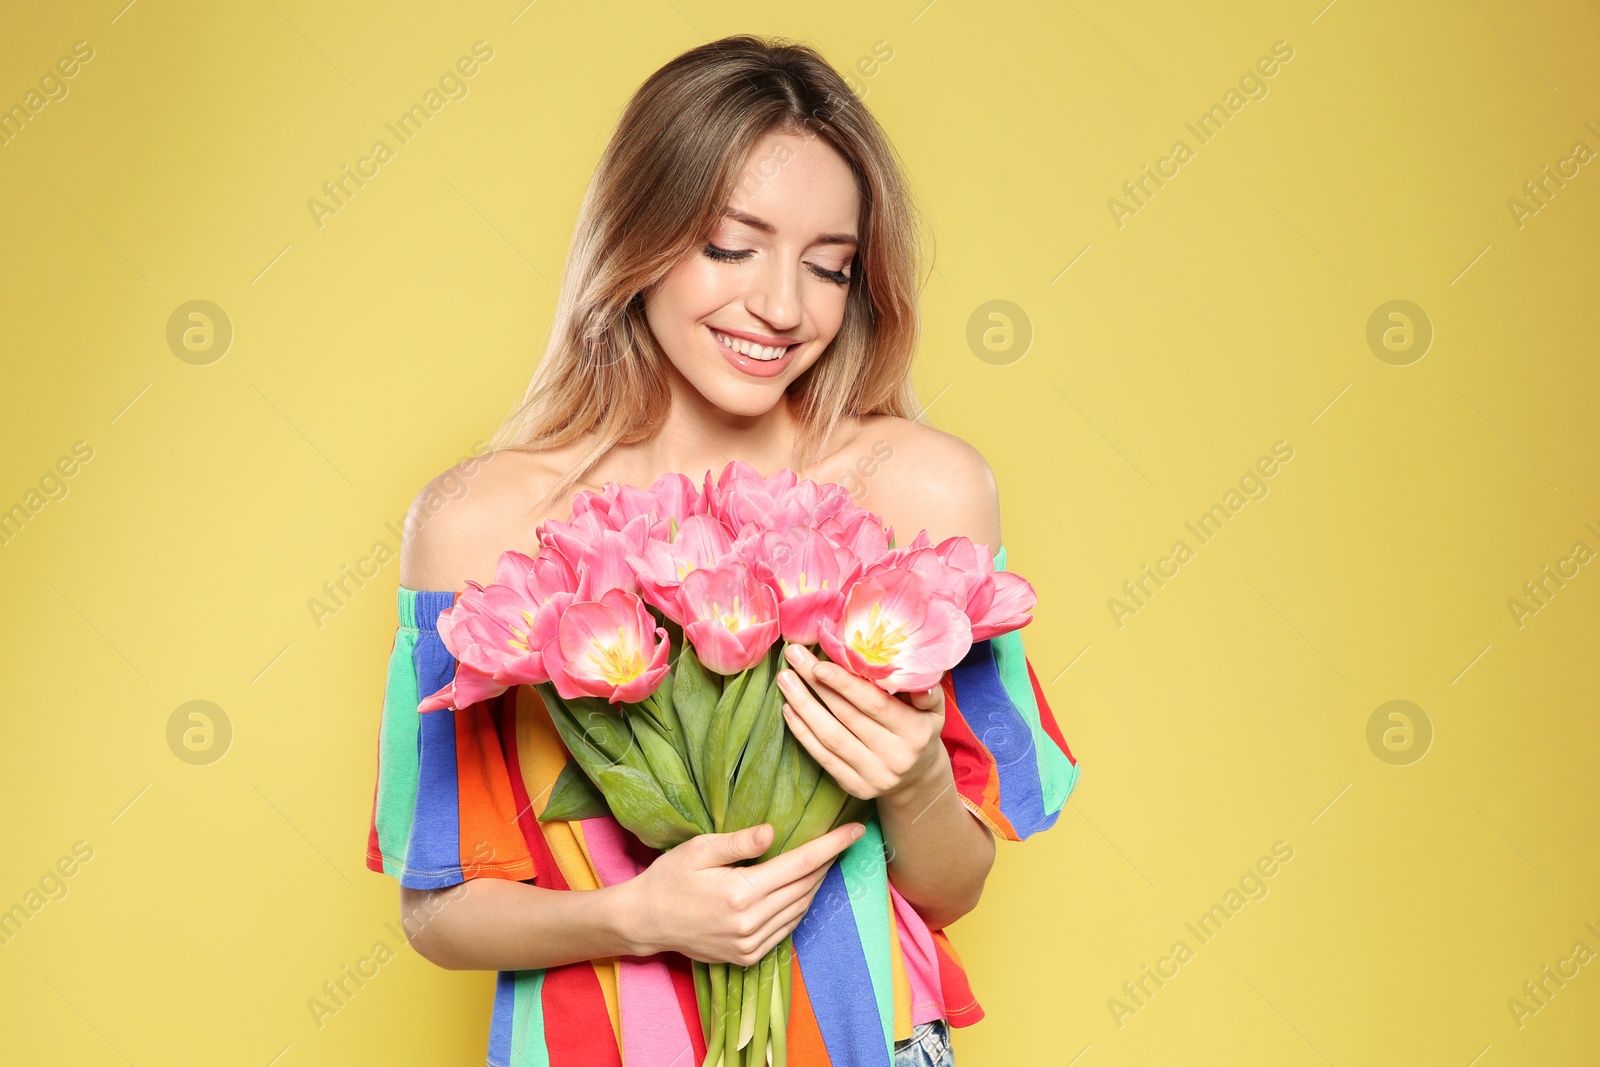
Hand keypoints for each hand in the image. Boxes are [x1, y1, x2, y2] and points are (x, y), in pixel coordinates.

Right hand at [617, 820, 864, 965]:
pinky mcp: (747, 957)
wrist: (646, 921)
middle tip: (843, 839)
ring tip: (825, 861)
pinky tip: (801, 890)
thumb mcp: (698, 849)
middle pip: (805, 887)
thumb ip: (738, 841)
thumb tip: (773, 832)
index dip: (831, 846)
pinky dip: (799, 907)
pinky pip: (786, 929)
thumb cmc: (669, 877)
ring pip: (799, 910)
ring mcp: (750, 944)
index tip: (856, 830)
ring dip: (816, 884)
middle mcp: (750, 922)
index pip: (800, 865)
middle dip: (828, 862)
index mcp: (740, 892)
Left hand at [776, 644, 947, 802]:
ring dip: (804, 706)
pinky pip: (824, 758)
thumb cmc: (920, 730)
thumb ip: (924, 689)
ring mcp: (874, 775)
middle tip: (794, 657)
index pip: (874, 704)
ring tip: (785, 680)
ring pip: (830, 738)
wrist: (918, 779)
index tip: (819, 664)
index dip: (845, 685)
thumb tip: (910, 664)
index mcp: (914, 731)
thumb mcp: (933, 710)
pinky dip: (803, 733)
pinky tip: (789, 709)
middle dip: (817, 685)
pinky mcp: (856, 788)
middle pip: (847, 716)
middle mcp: (895, 756)